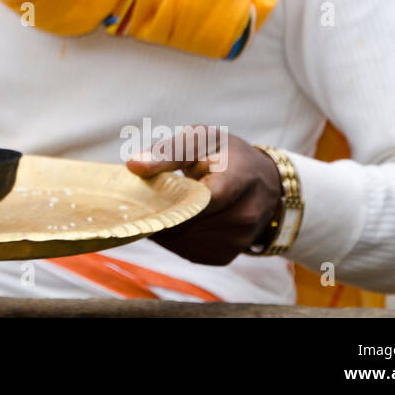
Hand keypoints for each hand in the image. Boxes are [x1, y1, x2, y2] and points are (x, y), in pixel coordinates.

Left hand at [125, 125, 282, 265]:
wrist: (261, 181)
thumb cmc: (225, 154)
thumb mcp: (201, 139)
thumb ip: (168, 152)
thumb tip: (134, 165)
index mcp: (240, 178)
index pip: (205, 198)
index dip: (171, 201)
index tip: (142, 198)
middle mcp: (246, 213)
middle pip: (190, 223)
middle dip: (161, 214)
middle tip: (136, 204)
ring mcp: (239, 238)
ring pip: (185, 242)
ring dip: (164, 229)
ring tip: (152, 210)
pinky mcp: (227, 255)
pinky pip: (190, 252)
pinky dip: (174, 239)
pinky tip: (170, 222)